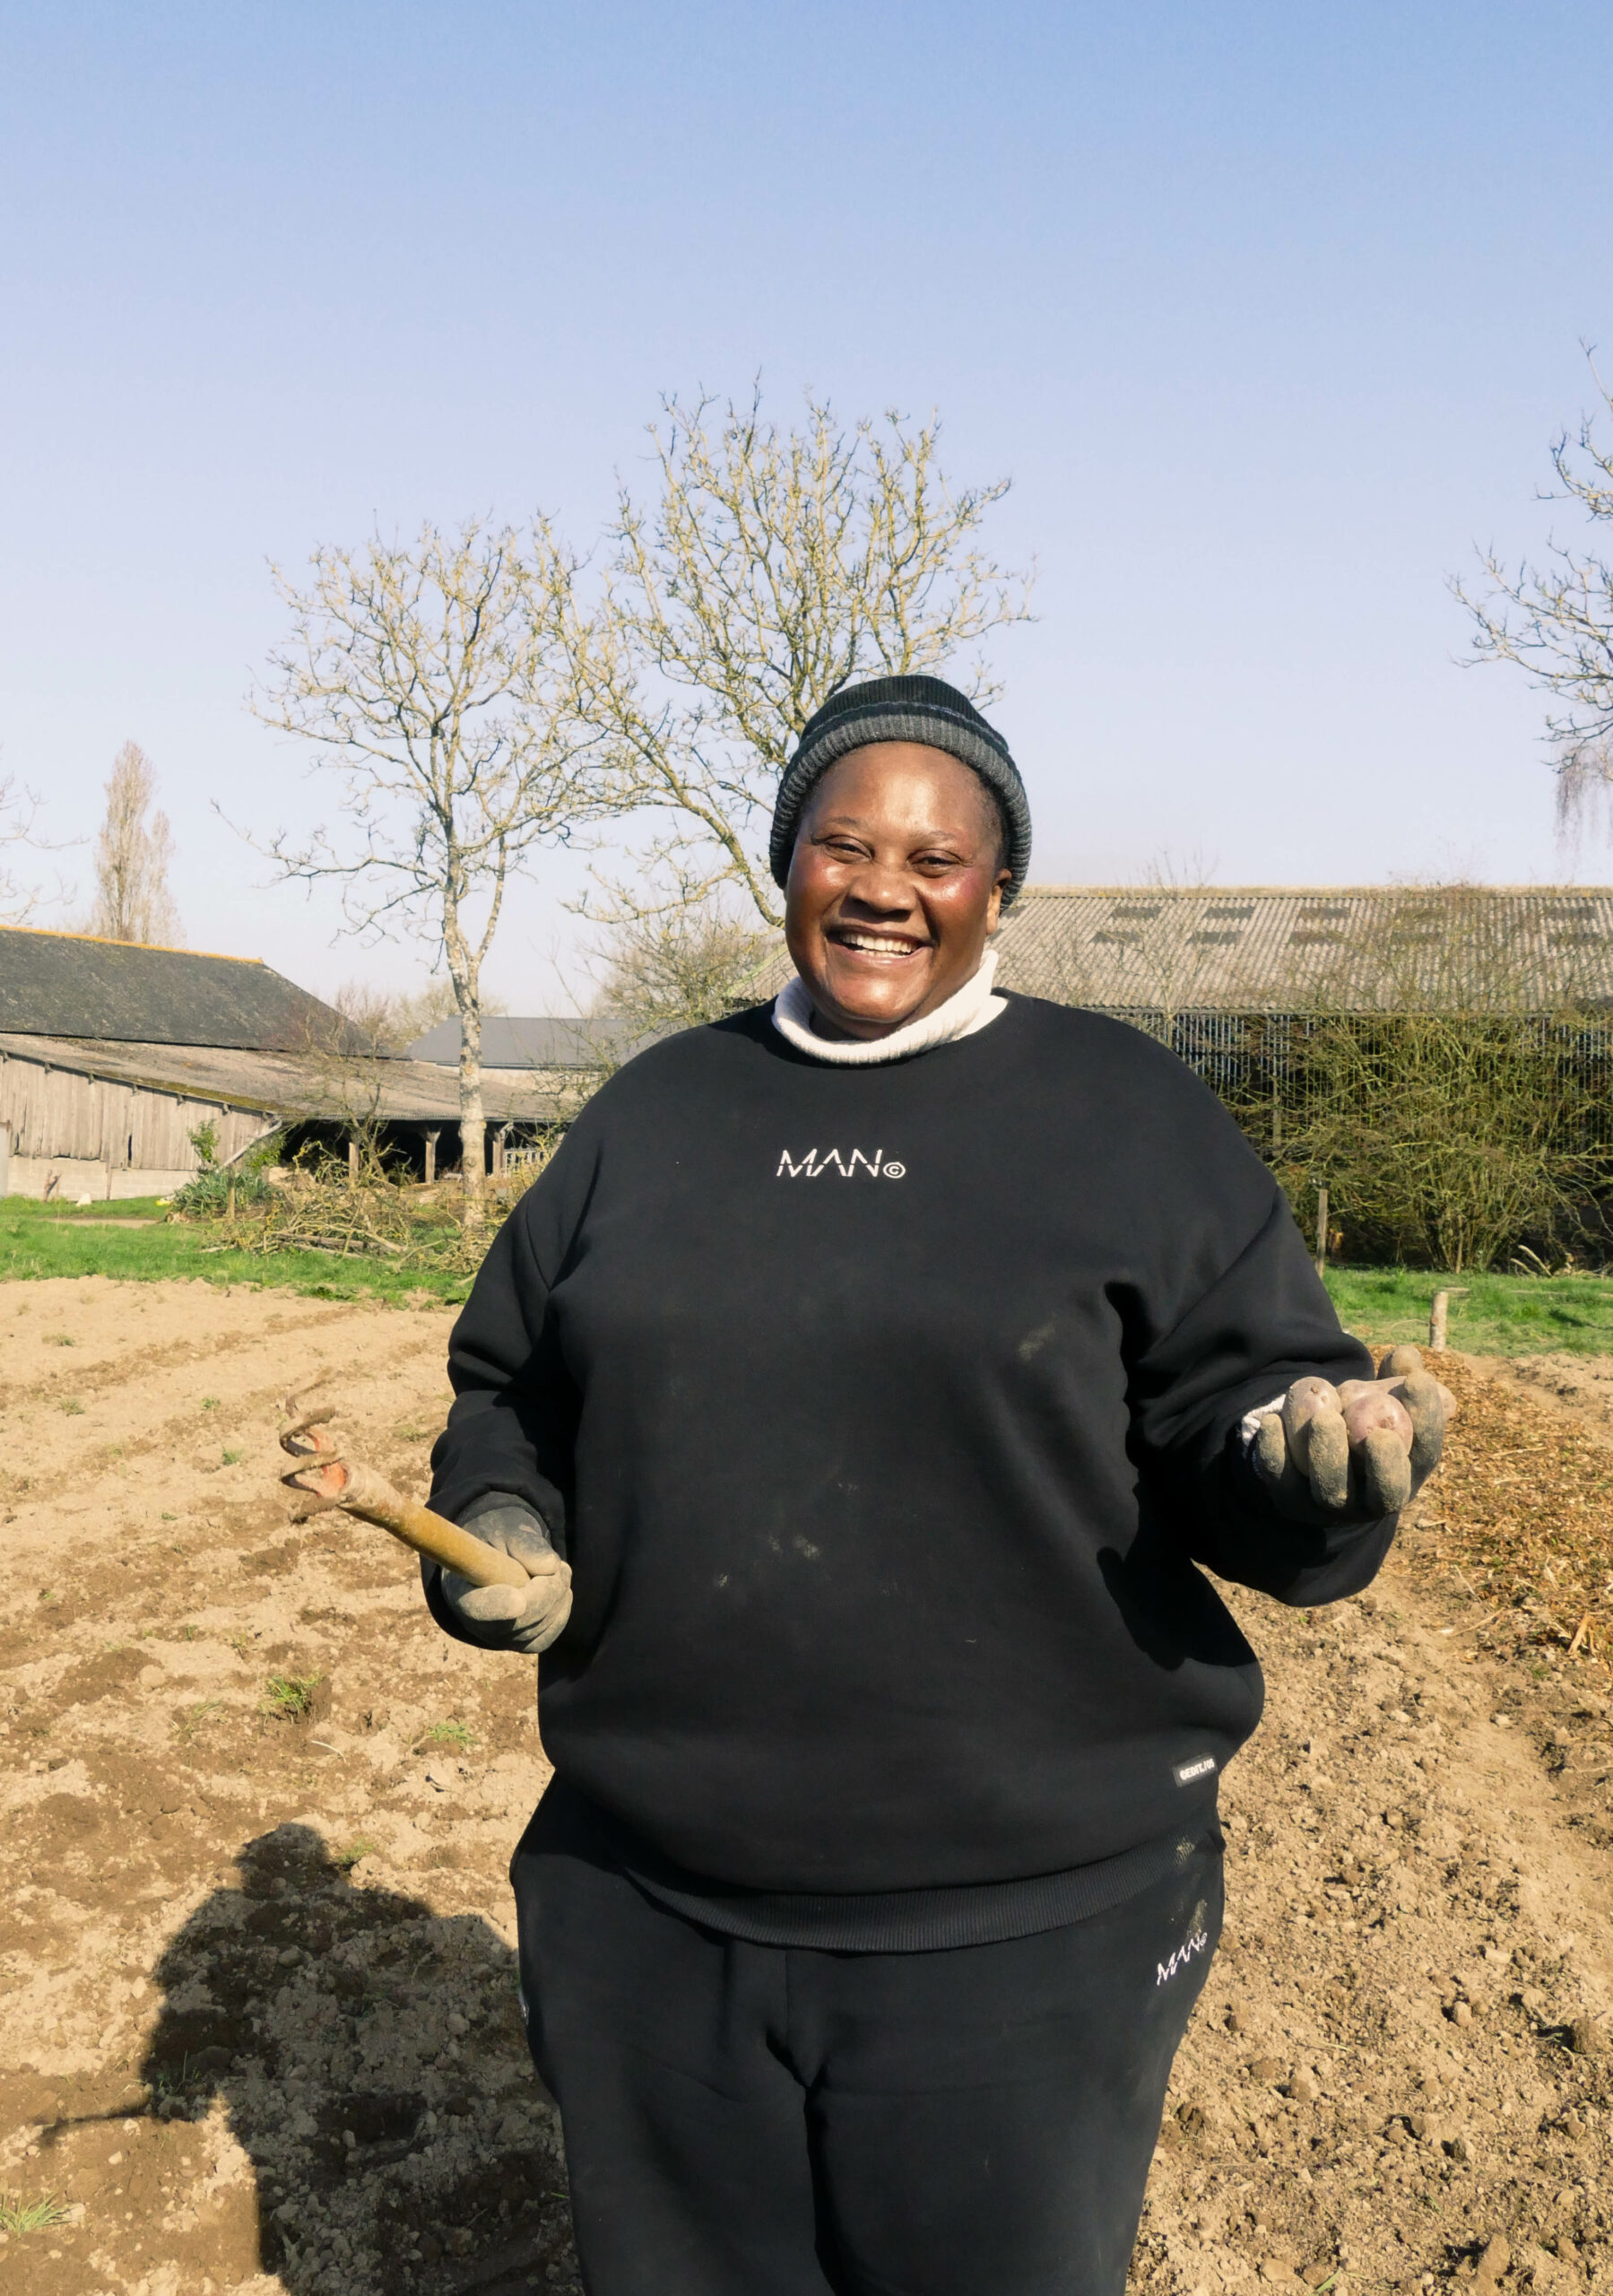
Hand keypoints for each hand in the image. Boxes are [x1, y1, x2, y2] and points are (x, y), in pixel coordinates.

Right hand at [441, 1503, 572, 1654]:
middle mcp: (474, 1621)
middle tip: (558, 1565)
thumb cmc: (500, 1535)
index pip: (476, 1608)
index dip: (497, 1607)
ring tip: (557, 1569)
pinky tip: (558, 1589)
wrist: (500, 1551)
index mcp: (460, 1589)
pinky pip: (548, 1633)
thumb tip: (549, 1566)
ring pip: (538, 1627)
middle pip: (516, 1622)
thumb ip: (526, 1543)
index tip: (518, 1600)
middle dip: (545, 1592)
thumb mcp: (508, 1527)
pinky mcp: (521, 1642)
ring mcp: (498, 1636)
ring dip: (557, 1595)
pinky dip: (561, 1609)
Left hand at [1253, 1345, 1454, 1521]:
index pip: (1428, 1451)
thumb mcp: (1384, 1398)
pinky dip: (1276, 1451)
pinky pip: (1283, 1480)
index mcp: (1410, 1471)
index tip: (1418, 1381)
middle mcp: (1376, 1498)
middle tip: (1378, 1435)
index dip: (1427, 1417)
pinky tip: (1274, 1422)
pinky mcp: (1293, 1501)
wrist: (1317, 1457)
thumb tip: (1406, 1356)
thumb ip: (1398, 1376)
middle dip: (1385, 1466)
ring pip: (1331, 1489)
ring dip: (1329, 1455)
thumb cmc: (1363, 1420)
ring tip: (1325, 1418)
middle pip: (1386, 1493)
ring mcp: (1333, 1505)